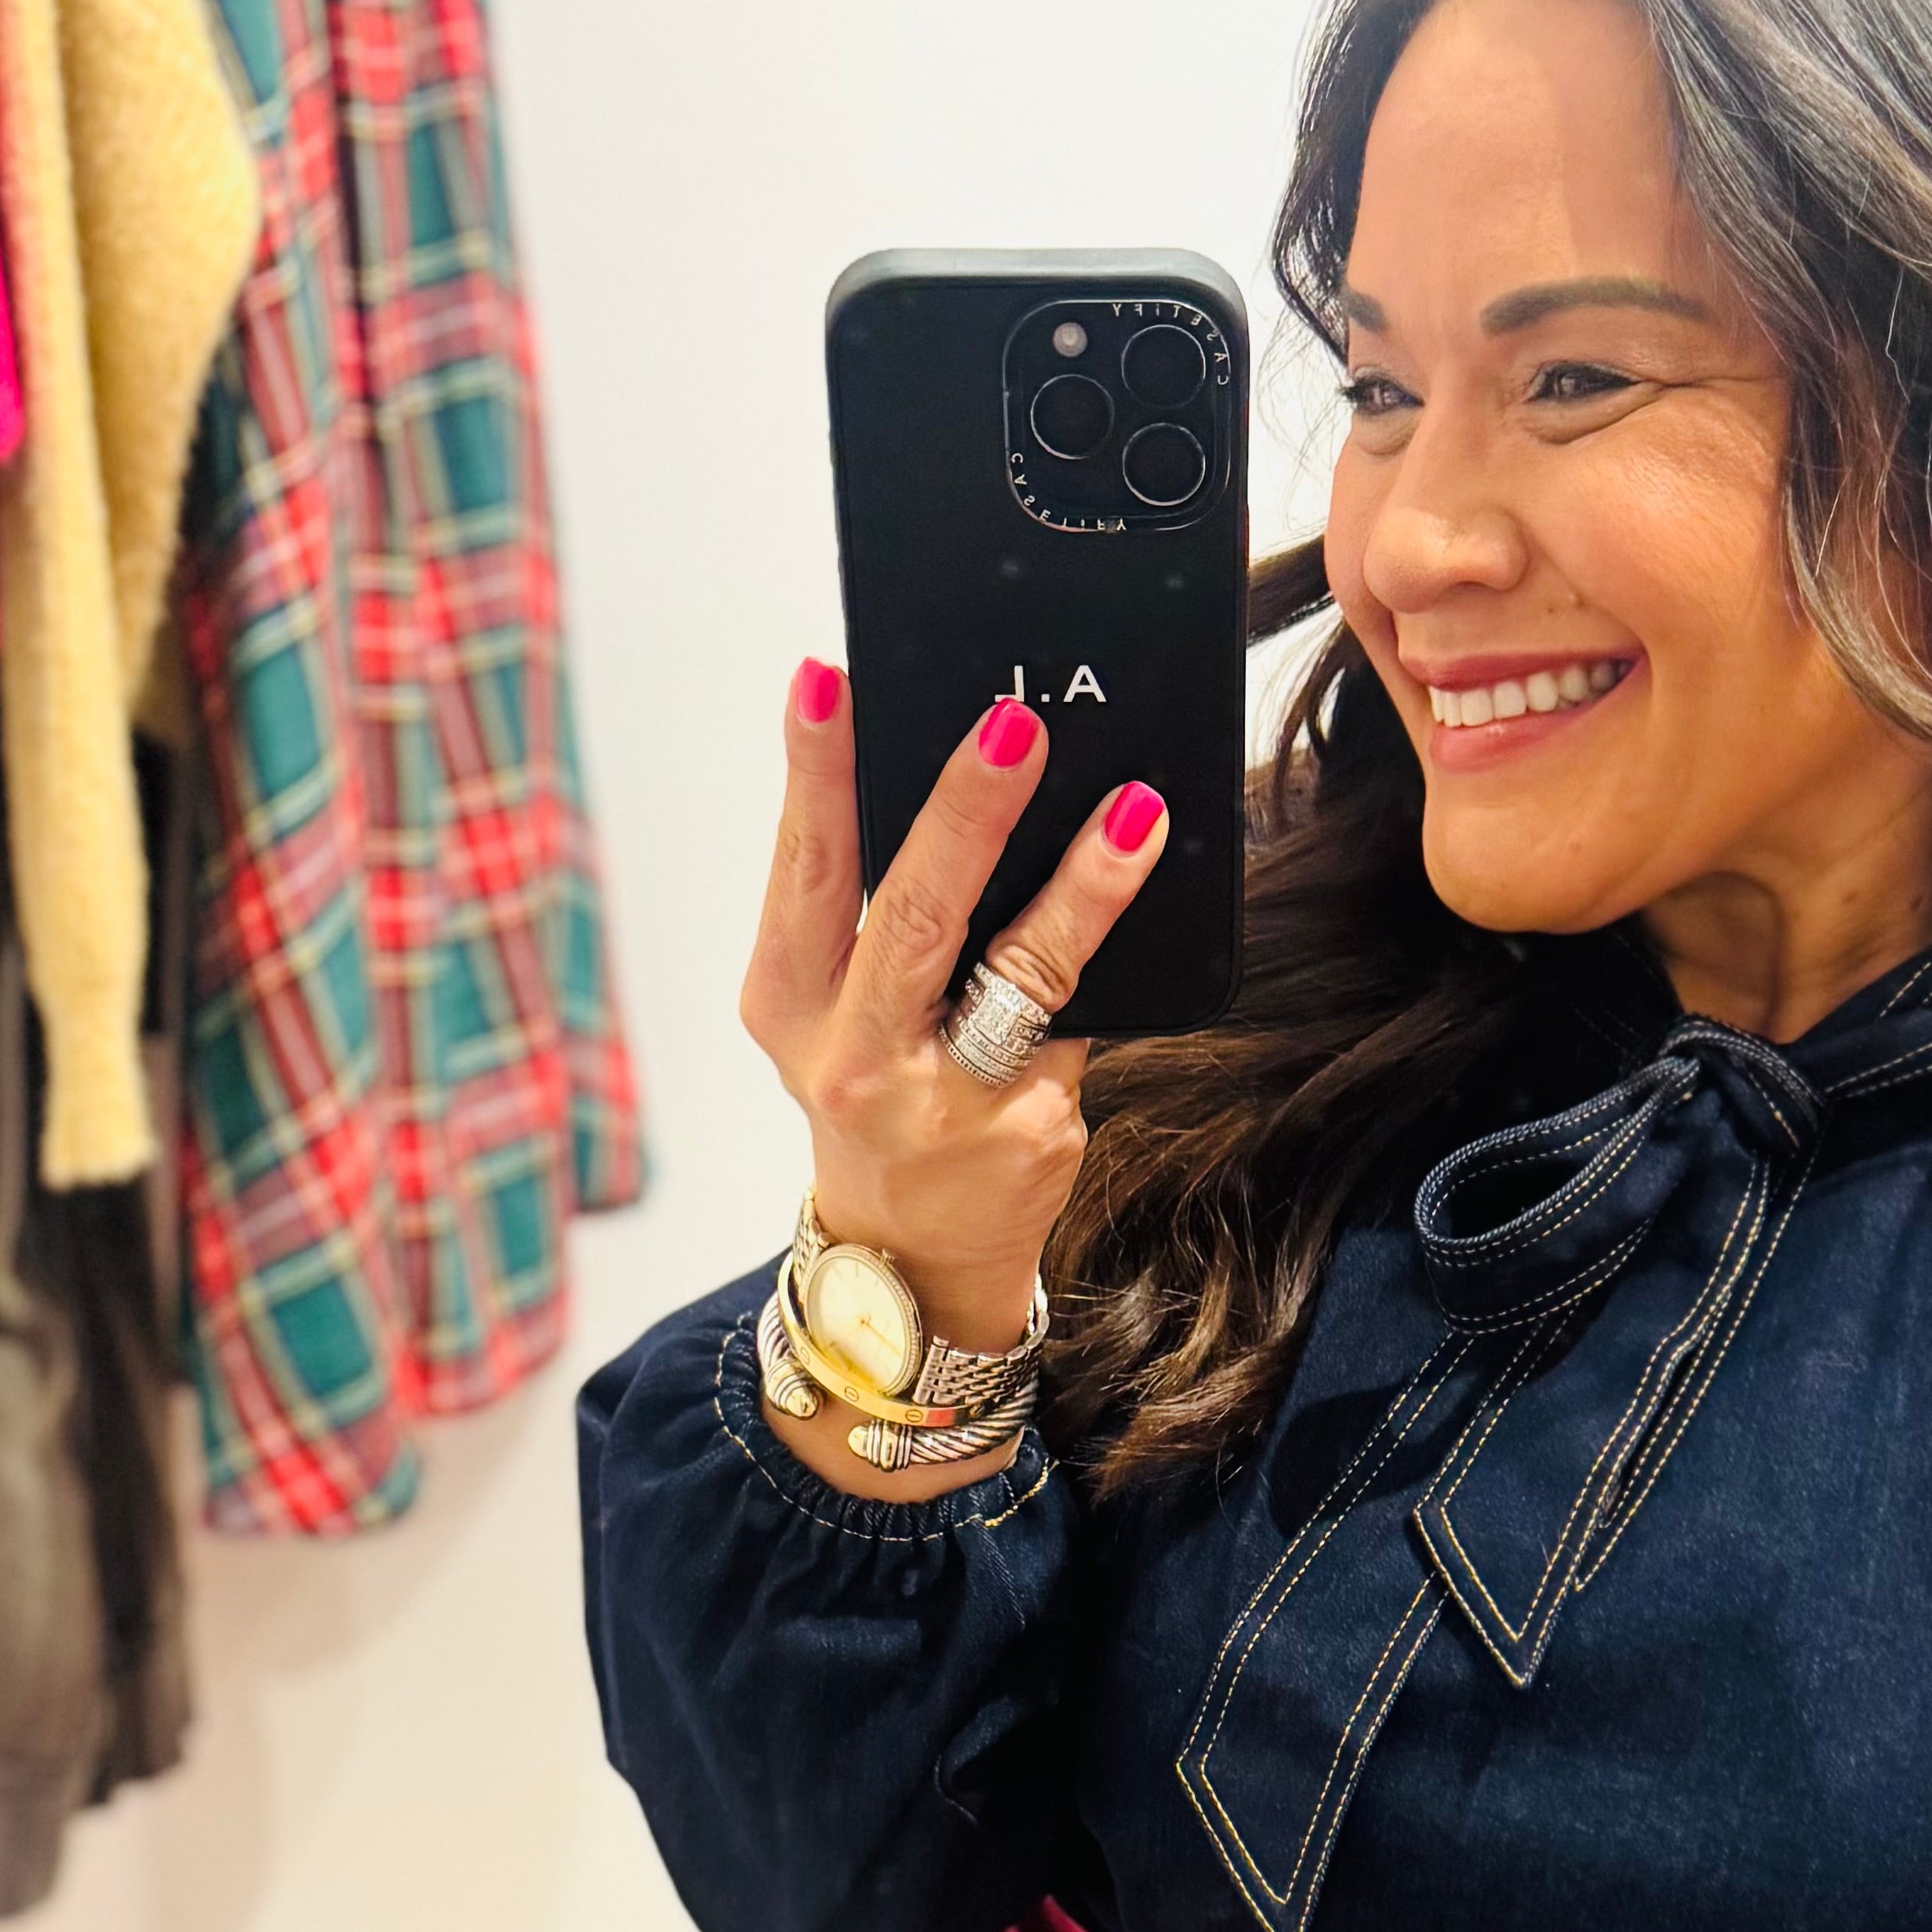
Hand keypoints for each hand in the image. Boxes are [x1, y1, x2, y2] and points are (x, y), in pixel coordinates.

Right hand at [737, 661, 1167, 1497]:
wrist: (908, 1251)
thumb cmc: (876, 1082)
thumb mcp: (836, 1004)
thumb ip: (872, 906)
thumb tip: (965, 765)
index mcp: (786, 1002)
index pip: (804, 870)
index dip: (815, 774)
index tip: (830, 680)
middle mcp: (853, 1059)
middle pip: (911, 917)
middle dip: (963, 813)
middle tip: (1013, 723)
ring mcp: (943, 1105)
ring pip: (1016, 975)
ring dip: (1079, 888)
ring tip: (1133, 812)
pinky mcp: (1027, 1135)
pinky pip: (1080, 1021)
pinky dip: (1112, 945)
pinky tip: (1145, 871)